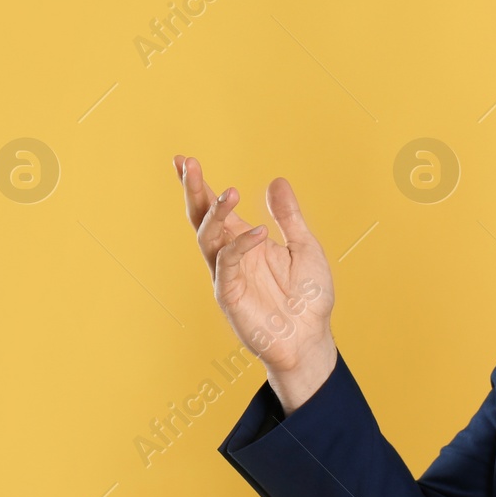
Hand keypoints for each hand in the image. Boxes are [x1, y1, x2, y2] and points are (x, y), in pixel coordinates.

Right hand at [176, 154, 336, 413]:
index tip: (183, 159)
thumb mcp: (305, 247)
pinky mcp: (230, 297)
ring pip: (208, 238)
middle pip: (202, 218)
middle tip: (187, 164)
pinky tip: (258, 232)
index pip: (216, 209)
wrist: (312, 338)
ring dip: (215, 213)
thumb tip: (277, 181)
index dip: (200, 185)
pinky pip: (227, 265)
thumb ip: (288, 217)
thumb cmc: (309, 298)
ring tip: (230, 192)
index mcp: (245, 242)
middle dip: (193, 191)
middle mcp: (231, 255)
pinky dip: (240, 246)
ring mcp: (228, 276)